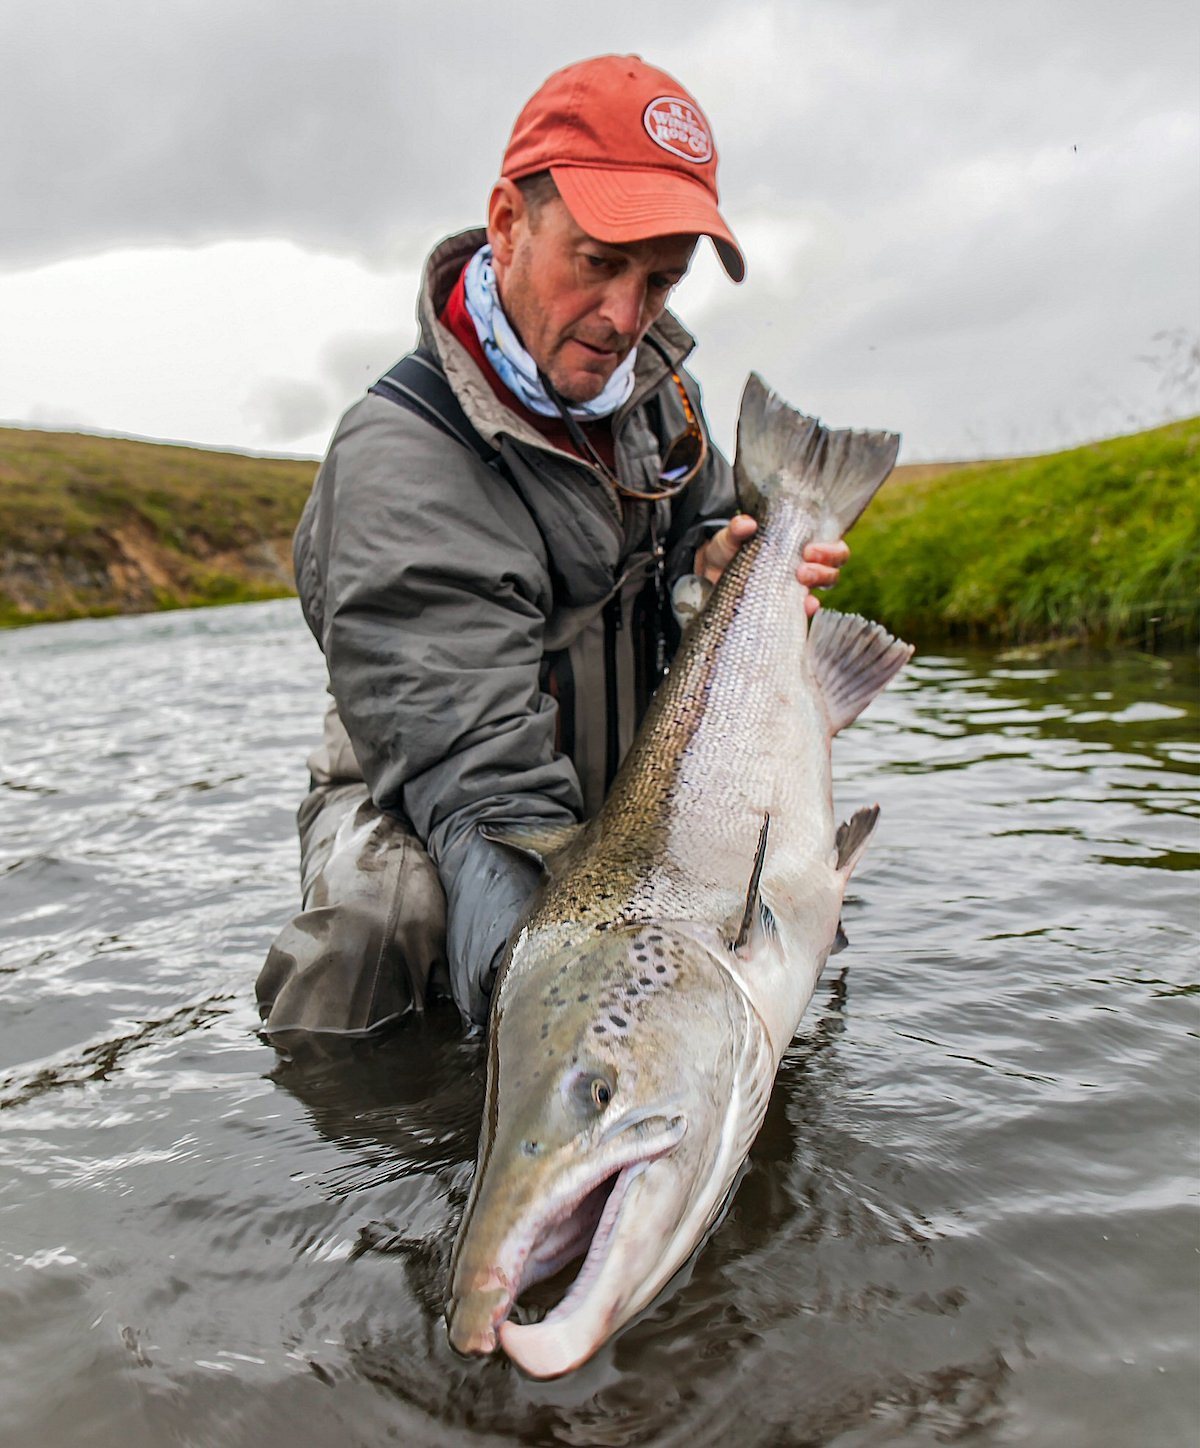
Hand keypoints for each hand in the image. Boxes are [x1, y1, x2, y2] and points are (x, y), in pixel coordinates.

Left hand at [693, 518, 848, 617]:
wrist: (709, 576)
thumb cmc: (727, 551)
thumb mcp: (730, 536)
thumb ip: (737, 528)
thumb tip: (747, 524)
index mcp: (798, 544)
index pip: (832, 545)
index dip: (830, 548)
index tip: (809, 549)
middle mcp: (804, 566)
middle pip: (834, 567)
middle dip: (826, 566)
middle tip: (803, 568)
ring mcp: (795, 588)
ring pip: (824, 586)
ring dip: (818, 581)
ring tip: (800, 579)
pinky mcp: (785, 607)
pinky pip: (804, 610)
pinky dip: (807, 608)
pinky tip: (804, 606)